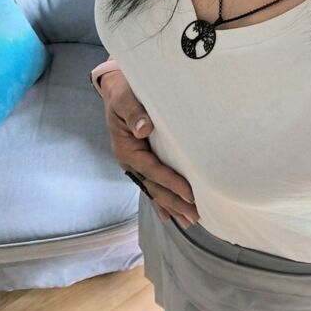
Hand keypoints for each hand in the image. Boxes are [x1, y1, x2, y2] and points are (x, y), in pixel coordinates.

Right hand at [100, 68, 199, 228]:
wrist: (115, 89)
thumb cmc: (123, 92)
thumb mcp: (125, 99)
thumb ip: (134, 113)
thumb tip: (144, 129)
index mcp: (126, 149)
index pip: (152, 170)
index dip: (171, 182)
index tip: (190, 194)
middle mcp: (130, 160)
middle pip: (154, 187)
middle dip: (174, 203)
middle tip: (195, 217)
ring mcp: (135, 163)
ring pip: (154, 189)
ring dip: (172, 205)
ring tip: (190, 221)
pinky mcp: (141, 160)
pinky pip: (153, 183)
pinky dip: (162, 199)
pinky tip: (170, 214)